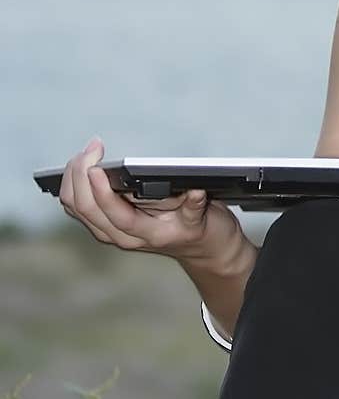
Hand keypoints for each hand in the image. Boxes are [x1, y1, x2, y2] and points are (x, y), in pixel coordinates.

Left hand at [58, 136, 242, 263]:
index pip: (116, 215)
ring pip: (75, 208)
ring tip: (88, 152)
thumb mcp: (205, 219)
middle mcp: (123, 236)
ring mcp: (111, 232)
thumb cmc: (203, 233)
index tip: (97, 167)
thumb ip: (196, 206)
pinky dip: (74, 185)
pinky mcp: (106, 225)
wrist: (202, 250)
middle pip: (85, 209)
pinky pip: (78, 207)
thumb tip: (195, 191)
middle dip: (81, 175)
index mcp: (147, 234)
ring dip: (73, 178)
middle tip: (93, 148)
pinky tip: (81, 167)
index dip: (102, 192)